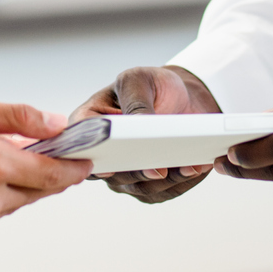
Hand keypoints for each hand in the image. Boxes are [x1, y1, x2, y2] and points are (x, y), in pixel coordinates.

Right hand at [0, 95, 92, 238]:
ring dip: (14, 187)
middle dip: (46, 177)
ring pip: (8, 205)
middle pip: (33, 193)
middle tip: (52, 160)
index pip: (50, 174)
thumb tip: (54, 124)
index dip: (72, 169)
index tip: (86, 164)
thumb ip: (17, 117)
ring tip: (1, 162)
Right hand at [71, 65, 220, 202]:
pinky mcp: (148, 184)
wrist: (180, 96)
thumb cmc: (151, 84)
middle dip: (139, 172)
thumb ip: (135, 103)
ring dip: (166, 179)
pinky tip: (194, 168)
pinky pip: (163, 191)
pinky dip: (181, 182)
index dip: (89, 159)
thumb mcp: (139, 80)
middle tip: (160, 168)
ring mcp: (123, 173)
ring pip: (141, 187)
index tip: (108, 167)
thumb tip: (139, 132)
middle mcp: (102, 154)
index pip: (78, 147)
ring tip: (187, 165)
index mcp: (89, 124)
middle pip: (113, 174)